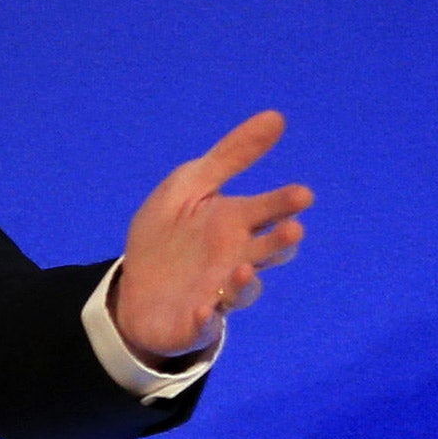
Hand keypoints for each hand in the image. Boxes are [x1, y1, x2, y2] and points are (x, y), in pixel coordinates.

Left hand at [112, 110, 311, 362]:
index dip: (283, 204)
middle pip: (266, 251)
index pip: (268, 211)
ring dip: (245, 282)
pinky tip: (202, 308)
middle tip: (292, 228)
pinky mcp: (195, 319)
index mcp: (236, 223)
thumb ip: (232, 155)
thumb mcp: (191, 184)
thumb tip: (277, 116)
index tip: (301, 195)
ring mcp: (218, 291)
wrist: (136, 285)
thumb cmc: (172, 232)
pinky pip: (204, 321)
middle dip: (278, 241)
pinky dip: (204, 317)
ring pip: (242, 290)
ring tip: (242, 269)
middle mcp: (237, 258)